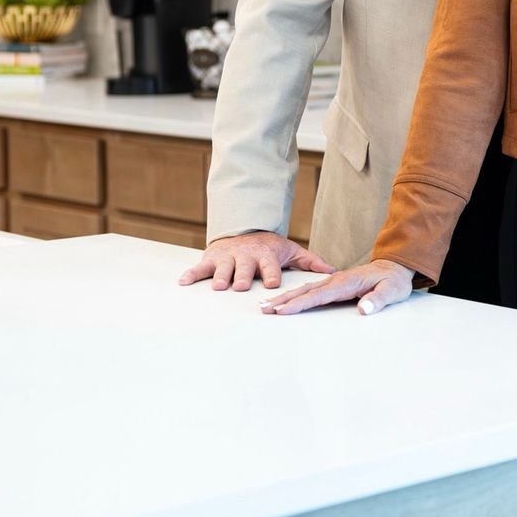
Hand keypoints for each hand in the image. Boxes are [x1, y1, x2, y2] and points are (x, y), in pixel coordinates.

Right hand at [177, 231, 334, 291]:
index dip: (271, 274)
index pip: (270, 266)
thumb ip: (310, 262)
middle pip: (244, 267)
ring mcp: (228, 257)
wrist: (244, 230)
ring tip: (218, 286)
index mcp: (266, 256)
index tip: (273, 283)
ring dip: (221, 276)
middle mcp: (246, 256)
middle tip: (239, 286)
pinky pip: (199, 267)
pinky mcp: (212, 259)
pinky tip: (183, 282)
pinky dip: (191, 274)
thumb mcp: (290, 250)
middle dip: (242, 276)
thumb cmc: (269, 247)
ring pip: (223, 267)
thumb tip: (332, 270)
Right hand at [259, 259, 415, 316]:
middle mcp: (336, 280)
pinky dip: (296, 295)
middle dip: (284, 300)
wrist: (396, 266)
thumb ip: (379, 300)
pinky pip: (311, 290)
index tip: (282, 311)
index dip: (300, 304)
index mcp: (347, 282)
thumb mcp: (392, 291)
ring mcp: (334, 281)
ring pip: (305, 289)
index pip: (319, 295)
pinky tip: (286, 301)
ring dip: (286, 297)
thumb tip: (364, 309)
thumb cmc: (394, 280)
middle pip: (306, 291)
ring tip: (266, 305)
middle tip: (264, 309)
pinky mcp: (334, 284)